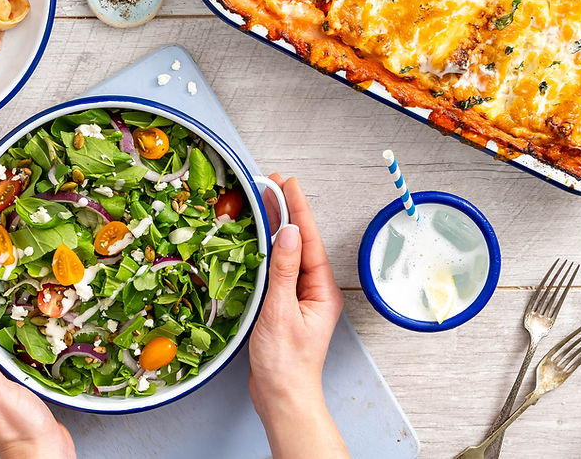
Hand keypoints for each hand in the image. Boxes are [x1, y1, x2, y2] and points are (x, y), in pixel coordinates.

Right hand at [249, 175, 348, 458]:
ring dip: (278, 226)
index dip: (297, 208)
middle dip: (288, 210)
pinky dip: (269, 249)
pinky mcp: (286, 306)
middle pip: (302, 241)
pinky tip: (259, 239)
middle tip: (272, 182)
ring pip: (290, 253)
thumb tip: (289, 232)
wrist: (282, 398)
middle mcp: (315, 289)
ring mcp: (301, 297)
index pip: (310, 239)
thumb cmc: (284, 363)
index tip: (286, 182)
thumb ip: (284, 269)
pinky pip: (280, 268)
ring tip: (265, 200)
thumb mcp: (280, 311)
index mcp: (321, 289)